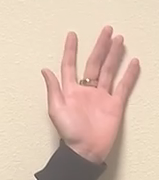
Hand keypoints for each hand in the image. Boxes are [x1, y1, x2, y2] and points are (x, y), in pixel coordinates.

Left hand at [41, 25, 139, 164]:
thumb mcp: (56, 109)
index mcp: (71, 91)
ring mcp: (102, 97)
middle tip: (106, 30)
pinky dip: (129, 74)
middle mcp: (87, 91)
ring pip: (109, 70)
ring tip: (119, 40)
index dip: (70, 51)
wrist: (85, 150)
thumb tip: (45, 70)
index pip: (70, 66)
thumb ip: (53, 89)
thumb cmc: (69, 132)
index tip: (72, 35)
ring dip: (114, 55)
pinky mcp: (115, 104)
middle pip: (94, 63)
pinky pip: (123, 86)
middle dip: (100, 47)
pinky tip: (133, 62)